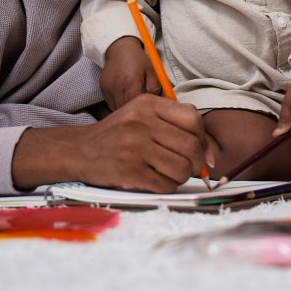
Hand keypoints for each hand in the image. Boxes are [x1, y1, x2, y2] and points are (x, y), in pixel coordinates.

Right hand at [12, 94, 214, 192]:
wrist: (79, 150)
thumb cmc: (117, 134)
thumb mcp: (140, 114)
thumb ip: (173, 123)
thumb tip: (210, 151)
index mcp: (147, 104)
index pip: (193, 118)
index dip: (203, 138)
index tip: (202, 151)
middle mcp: (141, 123)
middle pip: (191, 146)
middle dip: (196, 162)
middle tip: (190, 167)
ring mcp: (135, 147)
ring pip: (182, 168)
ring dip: (183, 176)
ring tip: (171, 173)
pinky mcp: (129, 171)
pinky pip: (166, 184)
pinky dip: (168, 186)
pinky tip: (158, 181)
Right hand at [99, 36, 160, 109]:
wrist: (120, 48)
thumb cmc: (138, 59)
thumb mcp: (152, 70)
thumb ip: (155, 88)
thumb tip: (157, 103)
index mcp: (131, 81)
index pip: (135, 104)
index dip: (142, 109)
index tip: (147, 108)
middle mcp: (117, 85)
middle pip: (125, 108)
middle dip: (133, 110)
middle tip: (141, 108)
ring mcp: (108, 87)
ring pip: (116, 108)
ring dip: (125, 108)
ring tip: (132, 102)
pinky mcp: (103, 88)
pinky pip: (110, 103)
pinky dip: (117, 104)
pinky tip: (124, 97)